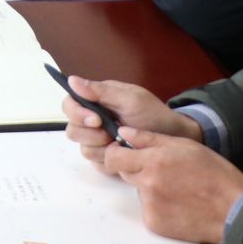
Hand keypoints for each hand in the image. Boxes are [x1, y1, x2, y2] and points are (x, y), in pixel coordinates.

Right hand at [59, 75, 200, 168]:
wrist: (173, 138)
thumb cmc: (153, 114)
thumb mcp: (130, 98)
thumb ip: (101, 91)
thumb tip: (72, 80)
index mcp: (95, 102)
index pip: (69, 106)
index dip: (77, 114)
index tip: (96, 120)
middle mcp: (92, 121)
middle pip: (72, 131)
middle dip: (93, 135)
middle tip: (112, 135)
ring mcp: (98, 141)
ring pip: (84, 149)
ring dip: (103, 149)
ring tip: (123, 144)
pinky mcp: (106, 158)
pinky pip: (96, 163)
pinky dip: (110, 161)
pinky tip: (124, 154)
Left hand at [101, 128, 242, 243]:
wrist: (234, 211)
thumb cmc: (215, 175)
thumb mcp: (185, 146)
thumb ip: (149, 138)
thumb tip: (124, 132)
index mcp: (153, 162)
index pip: (113, 157)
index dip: (117, 153)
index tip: (125, 152)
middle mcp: (147, 185)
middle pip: (125, 173)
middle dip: (137, 169)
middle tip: (163, 170)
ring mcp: (150, 207)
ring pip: (138, 191)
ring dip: (149, 187)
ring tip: (177, 188)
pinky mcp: (155, 225)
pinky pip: (148, 210)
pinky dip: (158, 206)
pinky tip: (179, 204)